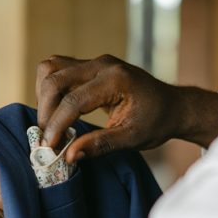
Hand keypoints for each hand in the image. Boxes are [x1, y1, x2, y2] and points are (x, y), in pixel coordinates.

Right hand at [36, 54, 217, 162]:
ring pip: (51, 68)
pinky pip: (58, 69)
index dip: (57, 126)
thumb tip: (69, 156)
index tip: (49, 148)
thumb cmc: (157, 122)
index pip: (73, 101)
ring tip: (50, 123)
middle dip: (45, 111)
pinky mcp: (90, 65)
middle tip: (47, 138)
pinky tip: (57, 111)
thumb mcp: (132, 138)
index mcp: (115, 80)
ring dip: (44, 97)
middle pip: (54, 78)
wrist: (173, 105)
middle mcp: (102, 64)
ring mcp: (95, 61)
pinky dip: (50, 89)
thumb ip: (100, 145)